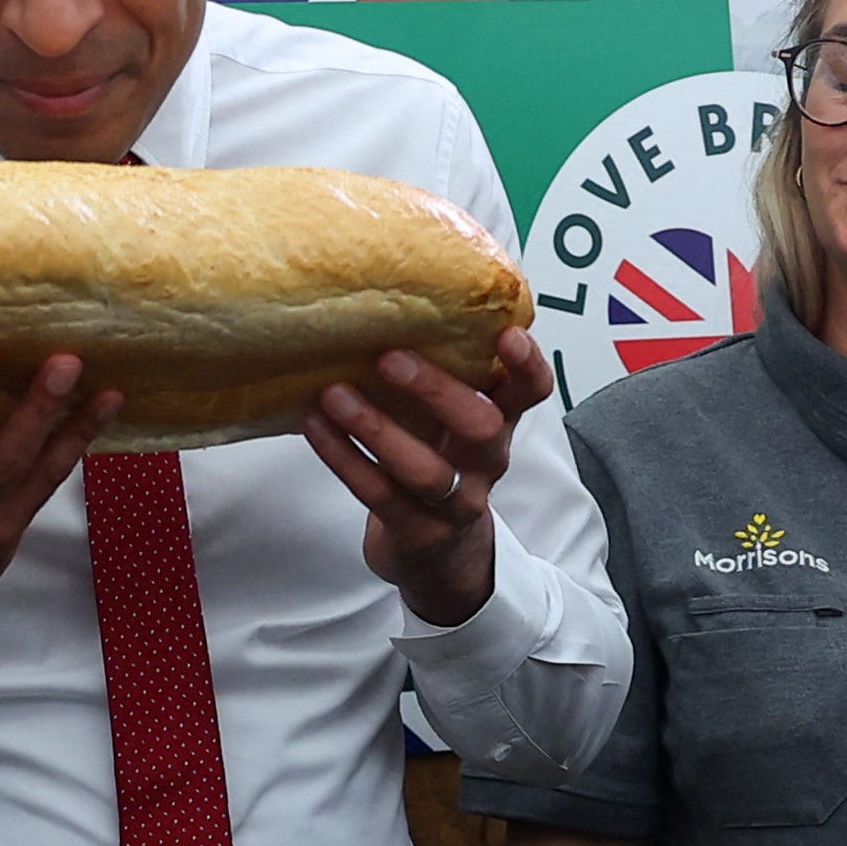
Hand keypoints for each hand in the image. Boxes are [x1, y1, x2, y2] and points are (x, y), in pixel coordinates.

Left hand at [304, 328, 550, 627]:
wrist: (441, 557)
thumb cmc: (439, 462)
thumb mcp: (451, 421)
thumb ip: (444, 373)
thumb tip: (403, 288)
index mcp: (499, 425)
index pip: (531, 393)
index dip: (526, 365)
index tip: (506, 333)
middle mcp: (485, 464)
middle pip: (481, 428)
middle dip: (437, 390)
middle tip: (389, 357)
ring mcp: (454, 503)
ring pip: (425, 469)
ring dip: (376, 428)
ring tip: (333, 394)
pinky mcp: (416, 532)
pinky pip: (379, 495)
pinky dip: (344, 458)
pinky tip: (316, 426)